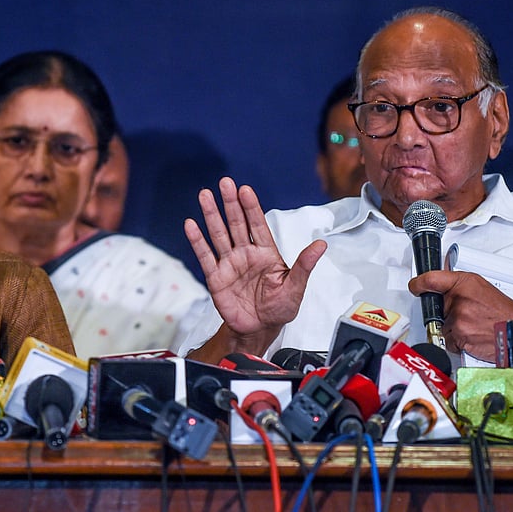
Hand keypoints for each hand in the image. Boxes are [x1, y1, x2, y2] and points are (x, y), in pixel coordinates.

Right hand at [184, 177, 325, 356]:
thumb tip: (321, 244)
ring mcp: (229, 264)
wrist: (259, 329)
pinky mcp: (216, 277)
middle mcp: (246, 254)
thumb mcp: (295, 287)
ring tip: (204, 195)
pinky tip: (191, 225)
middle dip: (230, 203)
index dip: (251, 207)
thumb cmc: (279, 307)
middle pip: (236, 224)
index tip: (245, 190)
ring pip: (219, 234)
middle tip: (224, 183)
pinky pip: (205, 257)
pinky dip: (197, 241)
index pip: (257, 224)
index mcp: (266, 253)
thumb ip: (304, 265)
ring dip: (211, 215)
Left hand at [409, 270, 512, 361]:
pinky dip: (457, 341)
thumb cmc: (503, 312)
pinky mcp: (459, 335)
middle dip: (444, 313)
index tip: (415, 286)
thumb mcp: (482, 288)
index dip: (418, 283)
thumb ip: (459, 286)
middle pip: (435, 307)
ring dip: (453, 328)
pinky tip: (472, 336)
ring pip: (441, 325)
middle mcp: (459, 299)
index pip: (431, 279)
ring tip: (474, 326)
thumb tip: (441, 285)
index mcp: (465, 283)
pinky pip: (448, 340)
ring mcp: (458, 317)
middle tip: (465, 314)